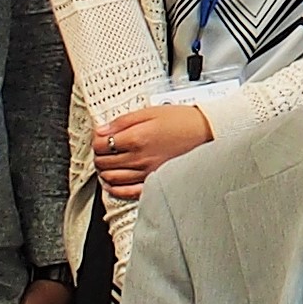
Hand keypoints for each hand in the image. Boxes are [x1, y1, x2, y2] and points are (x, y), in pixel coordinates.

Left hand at [92, 103, 214, 197]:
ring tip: (106, 163)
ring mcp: (146, 172)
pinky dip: (115, 189)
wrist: (206, 132)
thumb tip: (102, 129)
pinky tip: (113, 183)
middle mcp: (139, 158)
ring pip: (112, 177)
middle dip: (98, 154)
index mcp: (136, 138)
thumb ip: (122, 121)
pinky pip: (127, 192)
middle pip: (103, 161)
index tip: (100, 136)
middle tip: (102, 148)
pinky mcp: (154, 181)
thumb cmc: (182, 121)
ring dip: (104, 170)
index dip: (96, 140)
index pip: (101, 144)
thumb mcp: (149, 111)